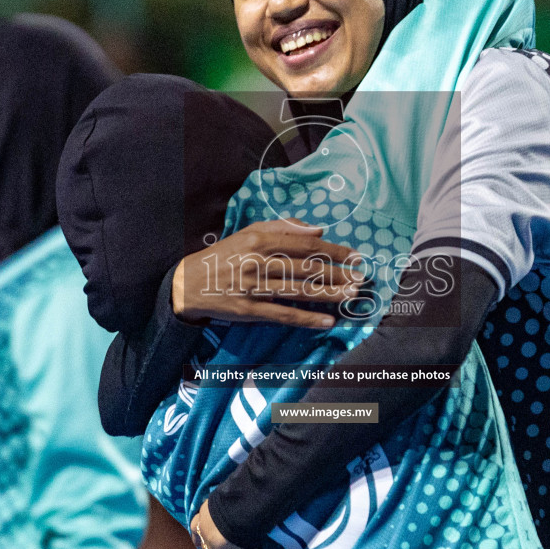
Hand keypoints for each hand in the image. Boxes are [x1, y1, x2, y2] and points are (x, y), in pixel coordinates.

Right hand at [172, 220, 363, 329]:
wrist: (189, 283)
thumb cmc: (224, 256)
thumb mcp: (248, 232)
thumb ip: (283, 227)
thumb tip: (318, 230)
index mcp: (259, 238)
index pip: (305, 243)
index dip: (333, 250)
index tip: (354, 255)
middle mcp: (258, 261)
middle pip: (306, 268)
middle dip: (337, 273)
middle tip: (360, 277)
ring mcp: (253, 287)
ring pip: (299, 291)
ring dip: (329, 294)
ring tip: (351, 296)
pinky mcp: (249, 310)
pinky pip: (283, 314)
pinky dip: (307, 319)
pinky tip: (327, 321)